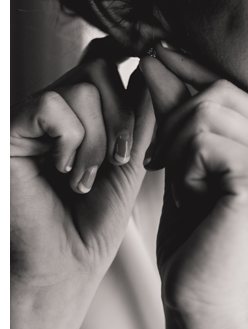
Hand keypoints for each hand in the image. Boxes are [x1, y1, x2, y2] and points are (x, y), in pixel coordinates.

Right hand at [10, 38, 152, 292]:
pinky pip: (51, 105)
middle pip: (100, 68)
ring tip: (84, 178)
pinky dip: (70, 140)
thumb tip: (152, 68)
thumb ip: (142, 118)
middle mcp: (52, 110)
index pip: (107, 64)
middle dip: (122, 117)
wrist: (64, 265)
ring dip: (97, 138)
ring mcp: (28, 120)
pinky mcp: (7, 133)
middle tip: (118, 160)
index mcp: (83, 113)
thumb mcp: (131, 161)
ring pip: (81, 86)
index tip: (148, 89)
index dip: (131, 71)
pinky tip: (62, 171)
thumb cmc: (95, 222)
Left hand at [140, 43, 247, 328]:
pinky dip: (180, 165)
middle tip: (158, 163)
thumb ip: (183, 117)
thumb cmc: (198, 247)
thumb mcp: (188, 170)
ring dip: (175, 145)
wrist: (209, 309)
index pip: (233, 87)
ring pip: (206, 110)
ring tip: (178, 186)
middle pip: (219, 90)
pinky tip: (188, 198)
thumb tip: (159, 55)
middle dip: (174, 119)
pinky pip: (202, 138)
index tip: (150, 77)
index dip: (186, 79)